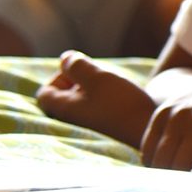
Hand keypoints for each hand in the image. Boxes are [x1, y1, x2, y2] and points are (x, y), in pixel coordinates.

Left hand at [36, 51, 155, 145]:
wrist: (147, 133)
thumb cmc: (120, 105)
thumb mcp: (97, 78)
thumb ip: (77, 66)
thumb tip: (64, 59)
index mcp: (64, 108)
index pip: (45, 92)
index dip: (59, 77)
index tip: (81, 73)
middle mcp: (72, 121)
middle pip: (63, 97)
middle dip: (77, 82)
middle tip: (98, 78)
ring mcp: (88, 127)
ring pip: (80, 103)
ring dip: (92, 91)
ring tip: (112, 88)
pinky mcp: (103, 130)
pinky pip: (94, 112)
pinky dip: (102, 102)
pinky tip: (119, 100)